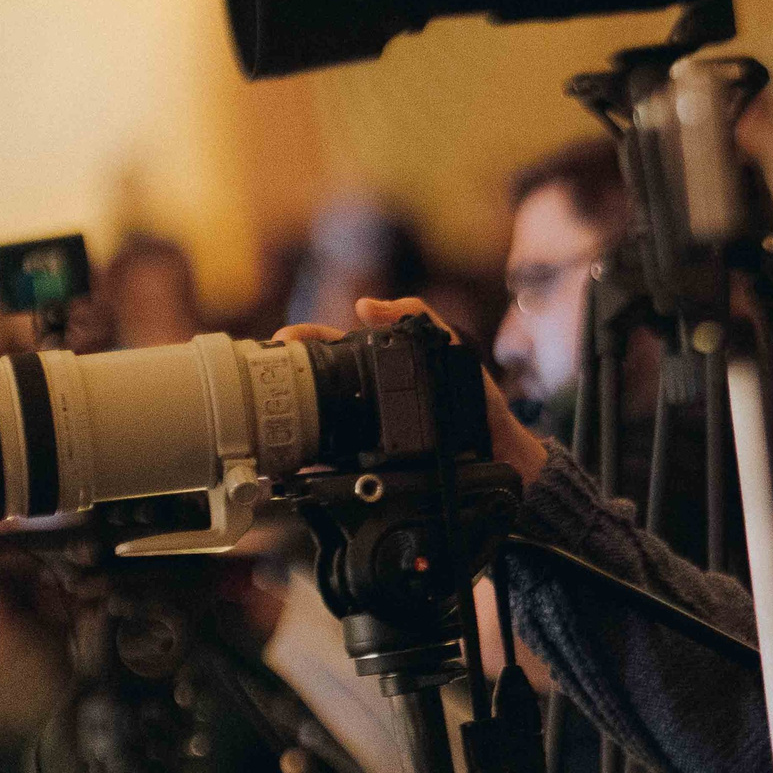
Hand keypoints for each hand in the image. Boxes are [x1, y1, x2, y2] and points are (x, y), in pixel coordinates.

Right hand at [274, 296, 549, 477]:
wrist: (502, 456)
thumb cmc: (480, 403)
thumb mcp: (454, 351)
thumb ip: (420, 319)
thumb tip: (364, 305)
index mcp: (380, 368)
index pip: (329, 346)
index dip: (302, 341)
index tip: (282, 341)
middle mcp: (367, 400)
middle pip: (313, 384)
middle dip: (286, 378)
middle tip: (270, 378)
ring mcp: (366, 435)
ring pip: (317, 424)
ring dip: (293, 421)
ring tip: (274, 418)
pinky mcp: (372, 467)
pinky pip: (336, 465)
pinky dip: (314, 464)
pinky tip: (299, 461)